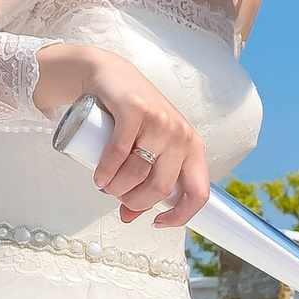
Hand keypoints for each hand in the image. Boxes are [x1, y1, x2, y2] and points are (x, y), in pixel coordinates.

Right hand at [34, 45, 210, 226]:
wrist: (110, 77)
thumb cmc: (130, 117)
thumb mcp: (147, 150)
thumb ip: (143, 181)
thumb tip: (130, 216)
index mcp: (192, 148)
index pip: (199, 192)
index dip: (180, 216)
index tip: (157, 222)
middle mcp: (181, 134)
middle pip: (160, 187)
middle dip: (134, 201)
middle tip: (117, 196)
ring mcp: (161, 121)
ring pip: (138, 172)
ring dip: (116, 188)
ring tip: (105, 185)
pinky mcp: (136, 109)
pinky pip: (120, 152)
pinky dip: (106, 171)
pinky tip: (99, 177)